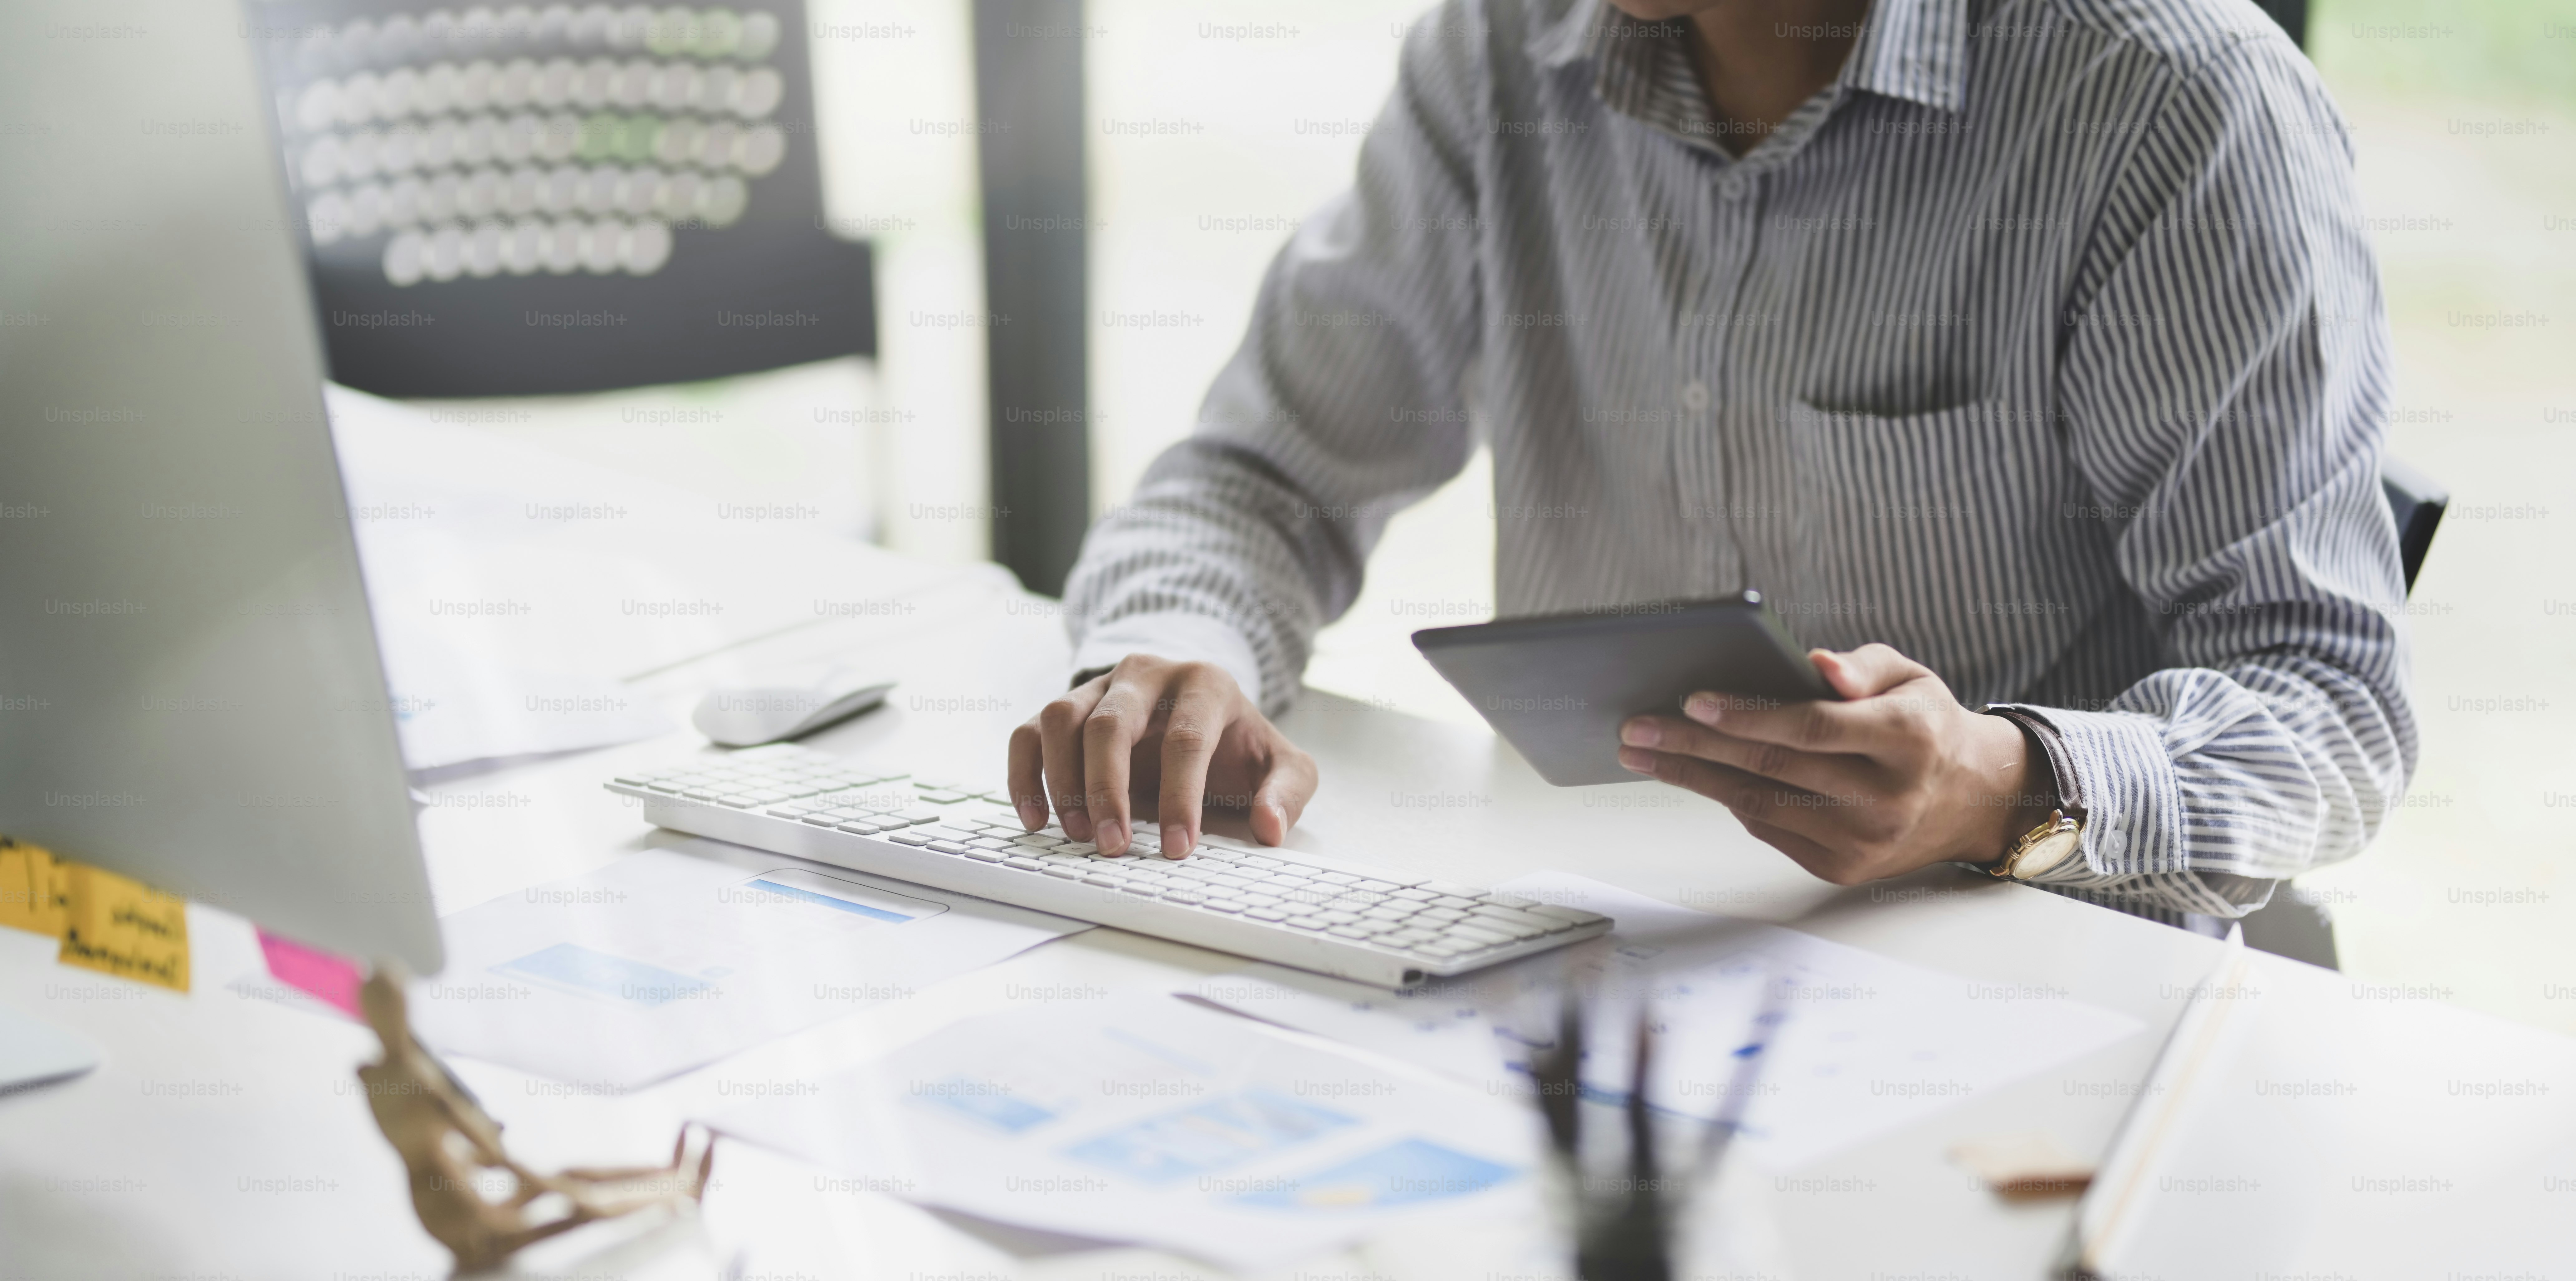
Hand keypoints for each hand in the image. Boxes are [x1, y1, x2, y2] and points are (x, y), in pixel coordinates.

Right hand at [1006, 654, 1317, 857]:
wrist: (1201, 706)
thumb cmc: (1237, 743)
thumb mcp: (1281, 763)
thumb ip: (1287, 791)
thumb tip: (1270, 829)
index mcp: (1204, 684)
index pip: (1186, 739)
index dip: (1180, 796)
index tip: (1176, 848)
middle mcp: (1146, 676)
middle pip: (1112, 724)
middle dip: (1107, 790)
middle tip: (1113, 846)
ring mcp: (1100, 687)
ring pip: (1062, 719)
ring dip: (1063, 781)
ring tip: (1078, 835)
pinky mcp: (1067, 706)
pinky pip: (1029, 732)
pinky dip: (1025, 774)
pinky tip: (1037, 819)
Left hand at [1615, 644, 2050, 884]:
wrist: (1971, 800)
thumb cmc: (1925, 724)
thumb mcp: (1911, 678)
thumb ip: (1861, 666)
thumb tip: (1815, 664)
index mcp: (1908, 739)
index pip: (1812, 727)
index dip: (1748, 715)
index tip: (1691, 701)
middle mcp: (1887, 796)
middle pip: (1773, 767)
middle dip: (1695, 746)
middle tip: (1637, 729)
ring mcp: (1863, 840)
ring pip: (1760, 803)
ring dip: (1693, 777)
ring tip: (1643, 754)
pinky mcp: (1843, 868)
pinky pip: (1769, 827)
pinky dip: (1729, 798)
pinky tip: (1696, 775)